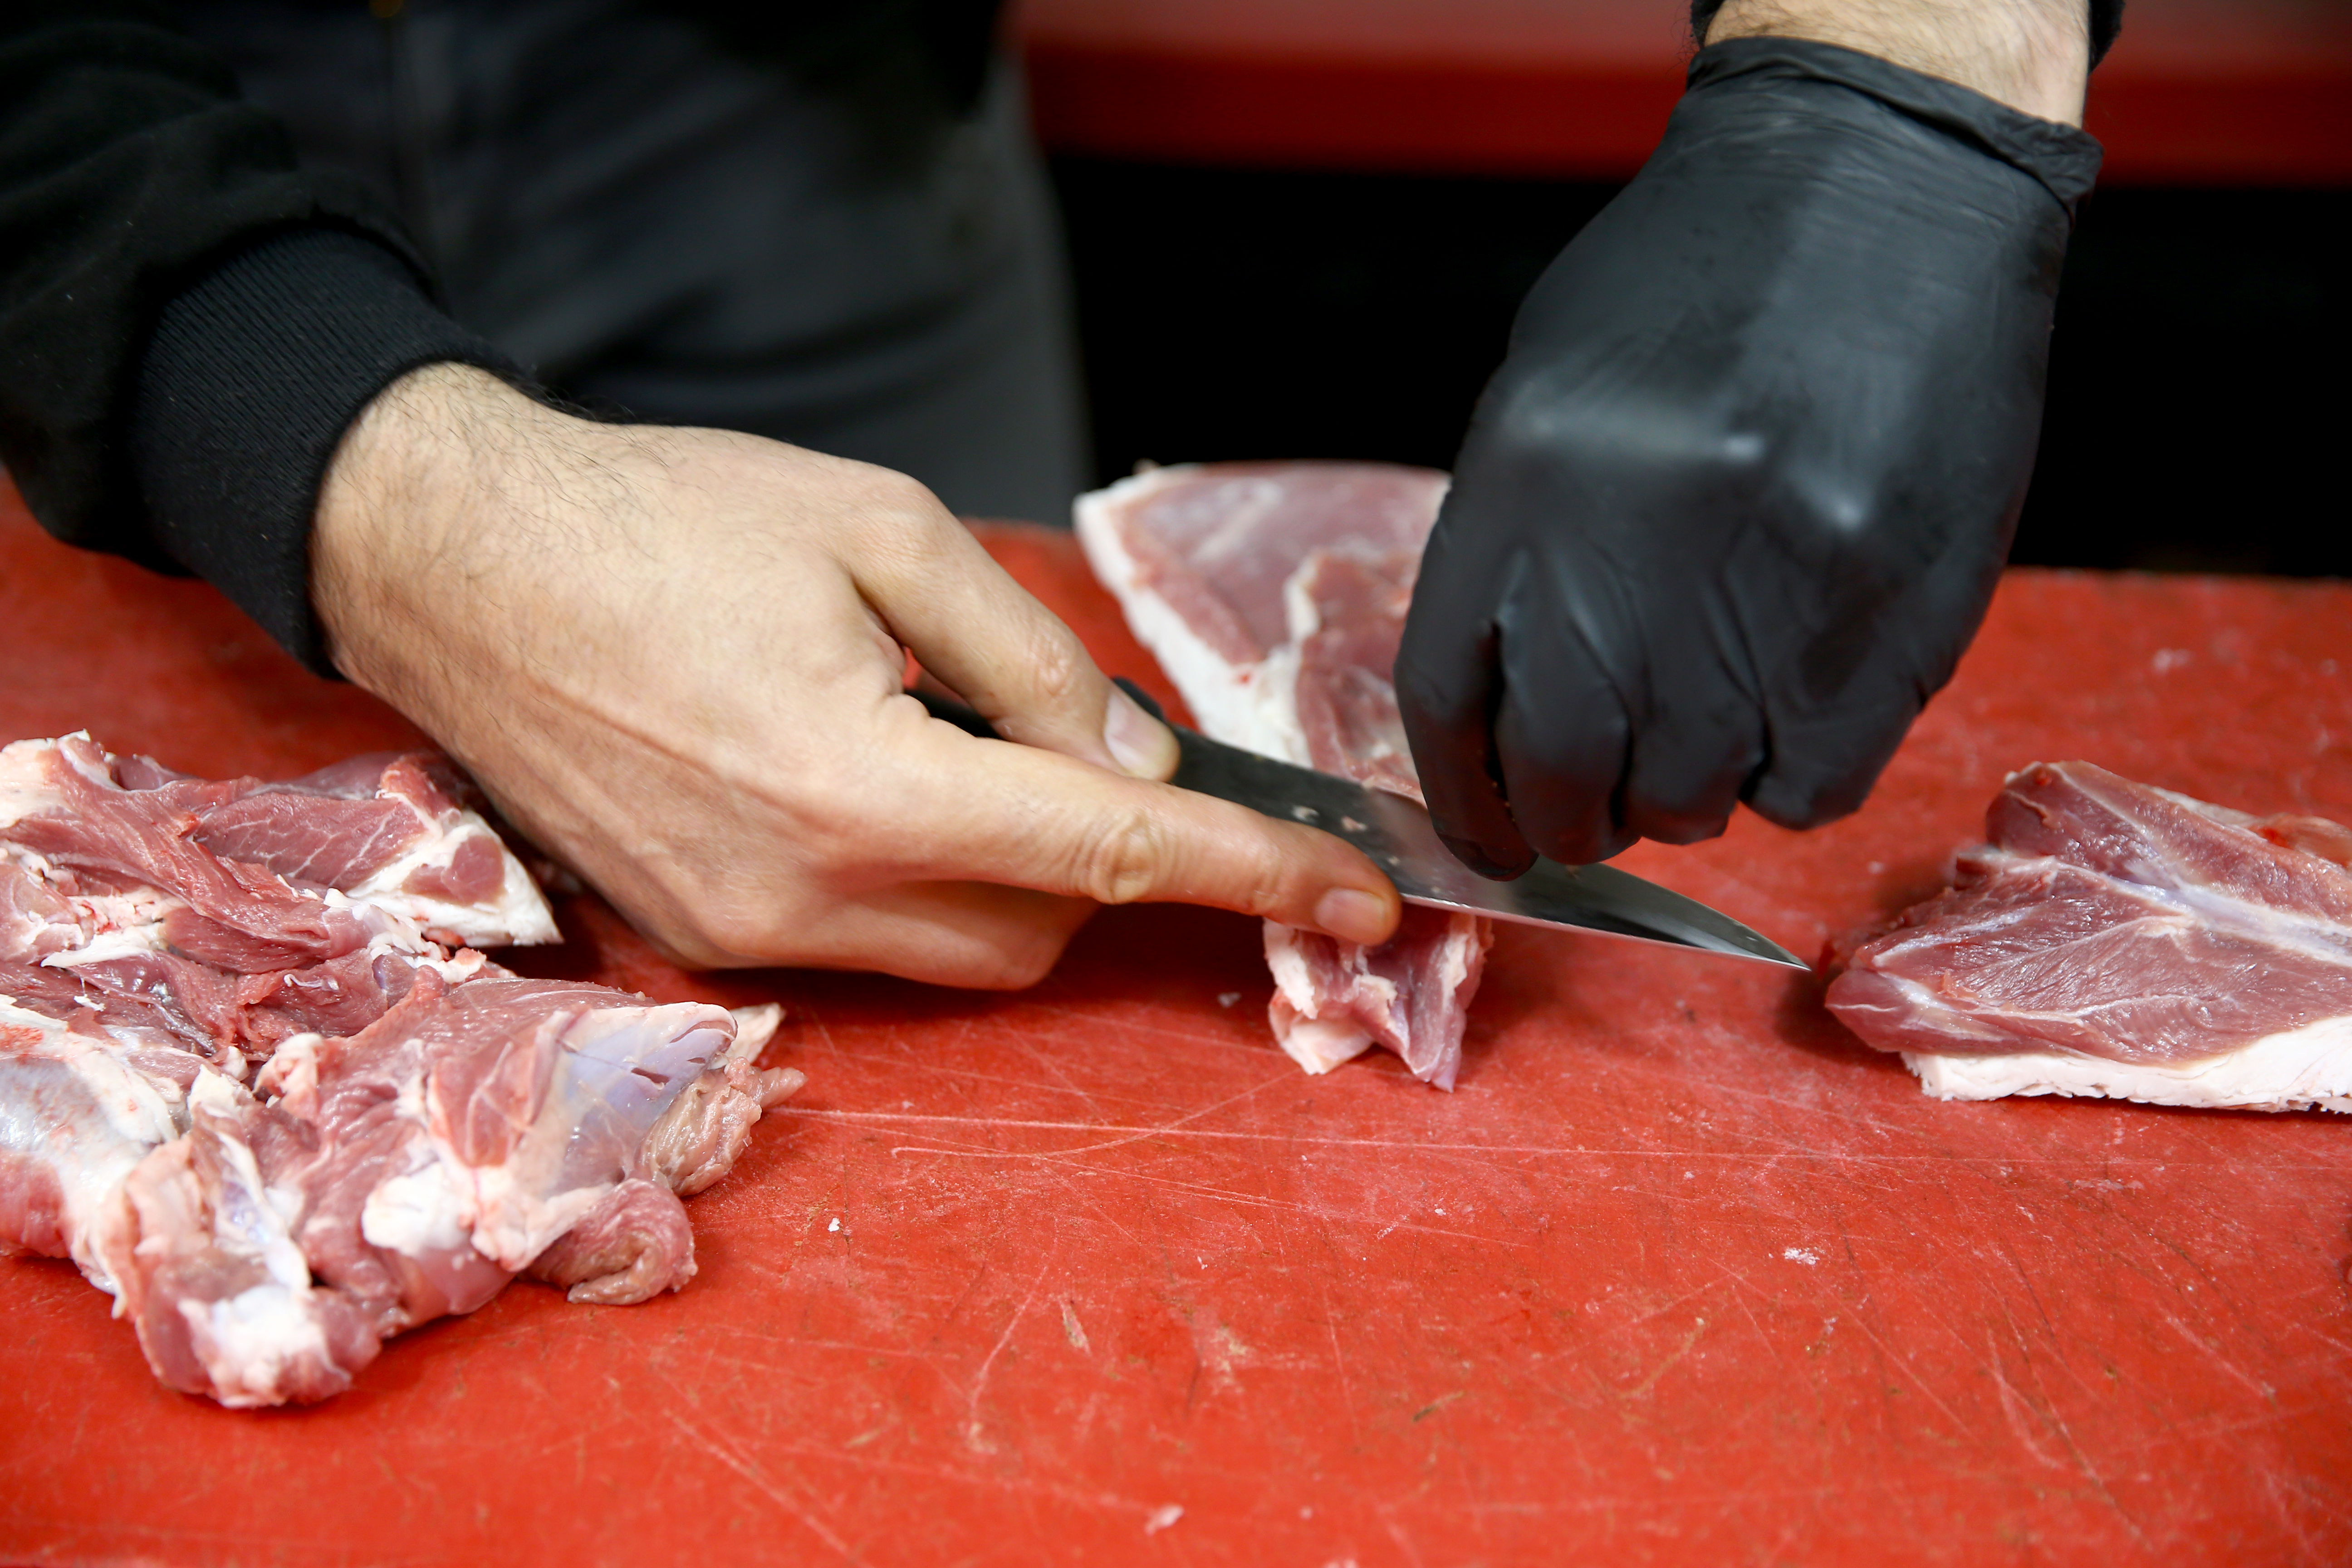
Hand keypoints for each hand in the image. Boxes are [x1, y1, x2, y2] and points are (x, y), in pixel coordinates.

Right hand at [312, 365, 1399, 984]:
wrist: (459, 562)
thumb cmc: (668, 516)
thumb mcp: (880, 530)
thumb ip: (1029, 658)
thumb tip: (1130, 759)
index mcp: (857, 785)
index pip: (1106, 857)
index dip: (1250, 878)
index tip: (1364, 902)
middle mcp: (801, 894)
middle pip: (1044, 934)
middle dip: (1104, 866)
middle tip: (1074, 749)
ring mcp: (742, 935)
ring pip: (962, 958)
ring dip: (1013, 879)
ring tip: (944, 745)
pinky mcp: (698, 938)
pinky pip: (869, 946)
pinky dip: (919, 883)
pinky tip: (864, 775)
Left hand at [1395, 1, 2099, 874]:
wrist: (1882, 186)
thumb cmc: (1703, 285)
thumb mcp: (1553, 394)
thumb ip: (1520, 550)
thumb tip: (1505, 706)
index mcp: (1527, 486)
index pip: (1448, 700)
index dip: (1461, 794)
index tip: (1488, 828)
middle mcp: (1633, 553)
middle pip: (1565, 769)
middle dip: (1571, 816)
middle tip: (1597, 805)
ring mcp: (1767, 597)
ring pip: (1692, 796)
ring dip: (1686, 794)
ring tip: (1710, 722)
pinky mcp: (1888, 626)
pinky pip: (1811, 787)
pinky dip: (1788, 777)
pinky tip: (1792, 709)